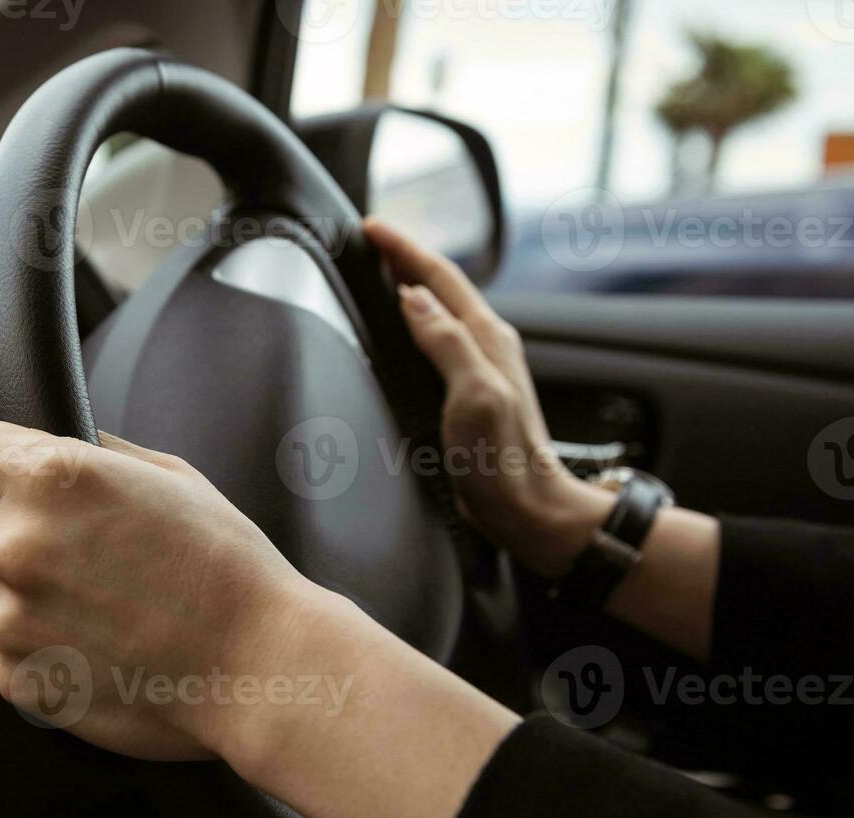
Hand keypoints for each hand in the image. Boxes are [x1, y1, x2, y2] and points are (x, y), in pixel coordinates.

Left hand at [0, 422, 328, 761]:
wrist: (259, 665)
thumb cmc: (227, 569)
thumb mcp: (170, 475)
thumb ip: (91, 453)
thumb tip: (49, 443)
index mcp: (49, 478)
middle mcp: (17, 544)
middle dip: (2, 533)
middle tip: (70, 552)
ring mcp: (13, 619)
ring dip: (22, 595)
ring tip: (99, 604)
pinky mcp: (20, 679)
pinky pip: (8, 652)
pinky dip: (42, 650)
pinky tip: (100, 645)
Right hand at [364, 219, 614, 577]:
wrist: (527, 507)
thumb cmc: (502, 459)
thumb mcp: (474, 394)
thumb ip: (446, 340)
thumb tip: (413, 298)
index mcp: (487, 338)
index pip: (439, 277)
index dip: (405, 249)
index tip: (372, 228)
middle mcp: (487, 345)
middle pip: (442, 287)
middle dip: (407, 258)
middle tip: (372, 241)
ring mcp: (480, 368)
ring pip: (440, 311)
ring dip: (412, 286)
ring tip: (383, 272)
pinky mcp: (471, 392)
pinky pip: (438, 339)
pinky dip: (416, 322)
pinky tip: (403, 330)